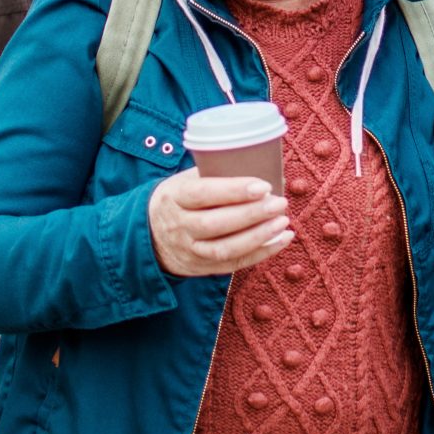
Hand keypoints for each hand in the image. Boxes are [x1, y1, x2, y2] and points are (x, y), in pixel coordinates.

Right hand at [148, 171, 291, 276]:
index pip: (202, 195)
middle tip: (279, 203)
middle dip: (252, 214)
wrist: (150, 236)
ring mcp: (190, 251)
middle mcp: (179, 227)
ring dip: (259, 236)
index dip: (233, 191)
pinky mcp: (202, 268)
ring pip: (225, 248)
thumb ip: (214, 174)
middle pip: (216, 223)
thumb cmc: (178, 200)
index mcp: (174, 198)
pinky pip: (234, 265)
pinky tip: (282, 239)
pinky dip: (261, 253)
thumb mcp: (184, 181)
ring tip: (283, 221)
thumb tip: (263, 165)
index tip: (263, 185)